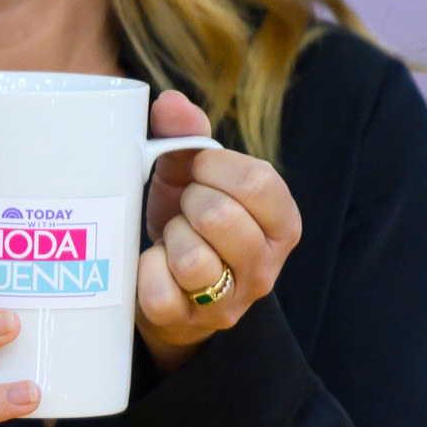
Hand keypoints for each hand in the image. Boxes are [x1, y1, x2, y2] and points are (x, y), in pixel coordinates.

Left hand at [136, 90, 301, 372]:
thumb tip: (170, 102)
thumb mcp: (192, 176)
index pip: (259, 181)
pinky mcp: (187, 324)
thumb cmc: (186, 221)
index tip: (196, 170)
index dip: (214, 166)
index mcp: (281, 223)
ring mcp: (229, 300)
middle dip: (188, 201)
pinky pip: (159, 294)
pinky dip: (144, 273)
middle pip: (222, 217)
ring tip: (170, 237)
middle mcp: (265, 266)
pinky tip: (149, 265)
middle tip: (182, 207)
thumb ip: (188, 134)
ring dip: (170, 237)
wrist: (169, 290)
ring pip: (193, 260)